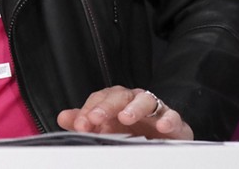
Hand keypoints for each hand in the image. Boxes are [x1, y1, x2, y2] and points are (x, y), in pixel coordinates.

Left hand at [57, 85, 193, 139]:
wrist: (163, 143)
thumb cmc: (132, 132)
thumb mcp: (105, 129)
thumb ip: (83, 122)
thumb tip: (62, 117)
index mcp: (115, 102)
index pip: (99, 99)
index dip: (88, 110)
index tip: (80, 124)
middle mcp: (134, 102)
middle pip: (119, 95)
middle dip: (106, 106)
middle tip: (95, 118)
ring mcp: (155, 110)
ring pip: (146, 100)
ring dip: (134, 108)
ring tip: (125, 118)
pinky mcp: (175, 122)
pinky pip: (173, 116)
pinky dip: (168, 120)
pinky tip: (161, 127)